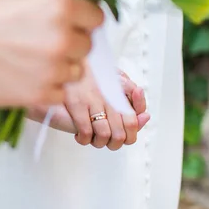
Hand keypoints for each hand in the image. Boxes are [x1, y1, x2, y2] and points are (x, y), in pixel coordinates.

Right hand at [0, 0, 103, 107]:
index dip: (83, 20)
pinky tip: (26, 77)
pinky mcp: (38, 95)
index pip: (97, 18)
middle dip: (70, 44)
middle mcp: (62, 39)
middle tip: (44, 42)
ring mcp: (51, 70)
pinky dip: (47, 88)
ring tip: (32, 61)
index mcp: (60, 6)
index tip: (73, 23)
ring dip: (59, 68)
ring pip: (74, 73)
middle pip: (86, 46)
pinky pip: (58, 95)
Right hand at [28, 66, 149, 150]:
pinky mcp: (77, 103)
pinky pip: (86, 132)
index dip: (131, 134)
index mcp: (120, 89)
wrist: (63, 65)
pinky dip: (83, 139)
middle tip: (108, 141)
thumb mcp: (114, 81)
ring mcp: (93, 99)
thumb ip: (131, 100)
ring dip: (99, 143)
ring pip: (105, 135)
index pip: (134, 120)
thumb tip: (145, 117)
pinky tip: (80, 135)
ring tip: (93, 138)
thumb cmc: (88, 75)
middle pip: (122, 132)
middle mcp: (110, 95)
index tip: (123, 136)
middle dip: (115, 143)